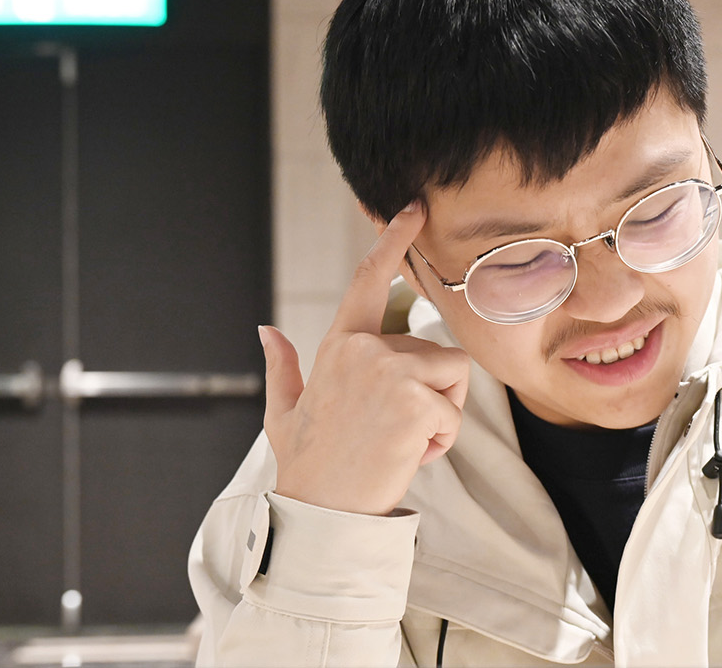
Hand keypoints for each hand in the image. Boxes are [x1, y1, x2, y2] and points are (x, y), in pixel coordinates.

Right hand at [259, 203, 469, 515]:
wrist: (320, 513)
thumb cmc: (308, 464)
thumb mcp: (284, 411)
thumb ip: (283, 366)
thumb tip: (266, 331)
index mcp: (337, 344)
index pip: (368, 279)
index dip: (392, 239)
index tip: (414, 207)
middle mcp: (363, 348)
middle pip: (436, 350)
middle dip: (433, 393)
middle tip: (396, 432)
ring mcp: (388, 370)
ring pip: (454, 375)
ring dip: (443, 413)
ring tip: (404, 442)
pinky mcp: (412, 398)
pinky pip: (455, 412)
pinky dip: (444, 440)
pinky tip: (411, 455)